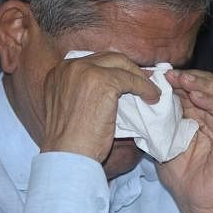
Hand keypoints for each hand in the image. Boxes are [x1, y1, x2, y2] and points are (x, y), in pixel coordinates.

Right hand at [40, 52, 160, 161]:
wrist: (68, 155)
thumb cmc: (70, 141)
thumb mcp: (71, 106)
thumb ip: (84, 90)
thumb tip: (113, 85)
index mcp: (60, 71)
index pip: (94, 62)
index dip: (113, 69)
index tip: (127, 77)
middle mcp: (70, 66)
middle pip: (108, 58)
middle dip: (128, 68)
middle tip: (144, 79)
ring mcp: (86, 71)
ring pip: (122, 66)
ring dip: (139, 77)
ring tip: (150, 90)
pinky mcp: (103, 82)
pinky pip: (132, 80)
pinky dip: (145, 88)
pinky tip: (152, 97)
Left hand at [159, 70, 212, 212]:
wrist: (196, 202)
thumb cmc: (182, 173)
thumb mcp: (166, 138)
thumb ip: (162, 117)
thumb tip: (147, 94)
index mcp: (206, 114)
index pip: (199, 86)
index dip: (181, 78)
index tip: (160, 74)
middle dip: (192, 77)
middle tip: (171, 74)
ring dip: (203, 85)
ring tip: (184, 81)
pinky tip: (198, 98)